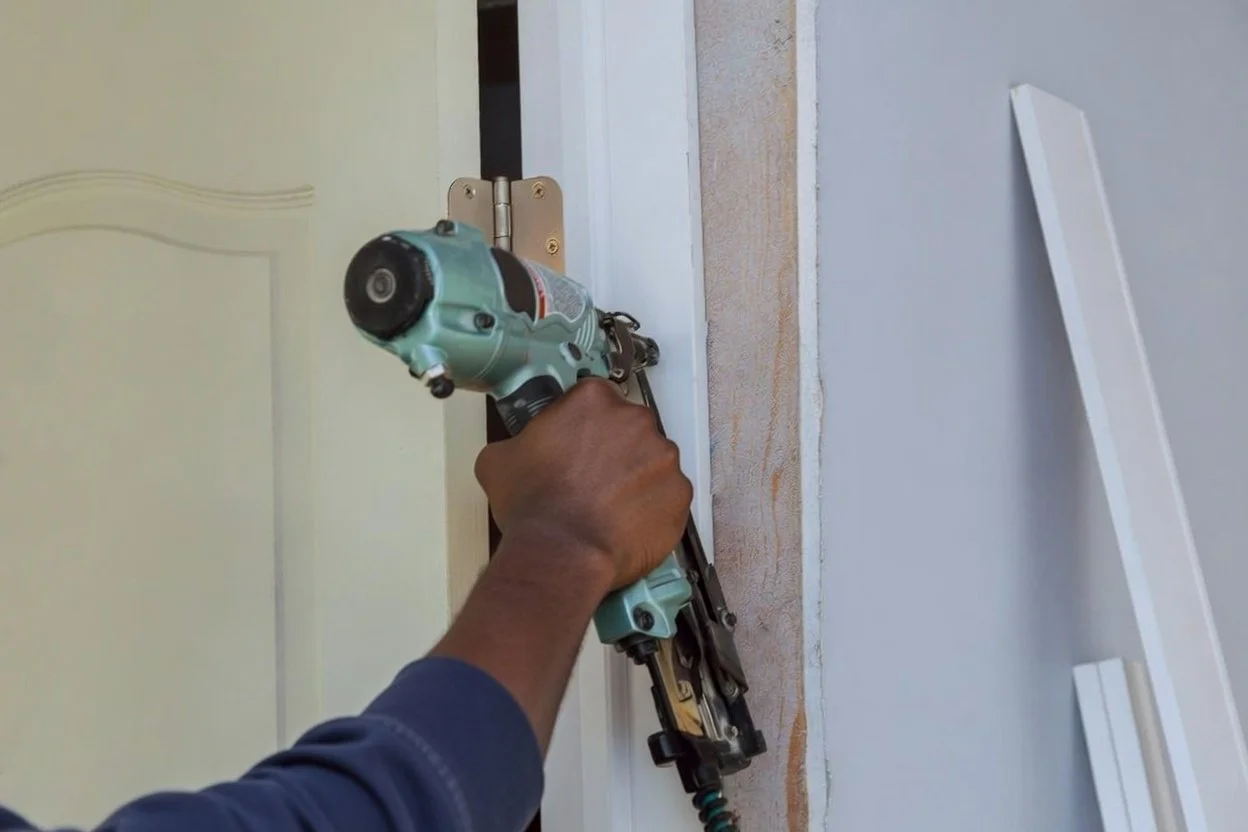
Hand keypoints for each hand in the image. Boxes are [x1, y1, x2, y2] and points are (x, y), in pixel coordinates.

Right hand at [474, 378, 692, 589]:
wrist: (562, 554)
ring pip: (651, 461)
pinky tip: (626, 522)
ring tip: (608, 506)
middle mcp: (635, 419)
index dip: (584, 425)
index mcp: (593, 400)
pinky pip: (668, 495)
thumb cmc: (533, 506)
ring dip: (635, 478)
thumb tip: (525, 449)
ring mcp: (663, 456)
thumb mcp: (500, 459)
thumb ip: (522, 440)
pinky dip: (652, 507)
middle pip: (629, 427)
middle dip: (614, 450)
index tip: (577, 444)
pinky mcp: (679, 493)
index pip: (595, 399)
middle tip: (591, 480)